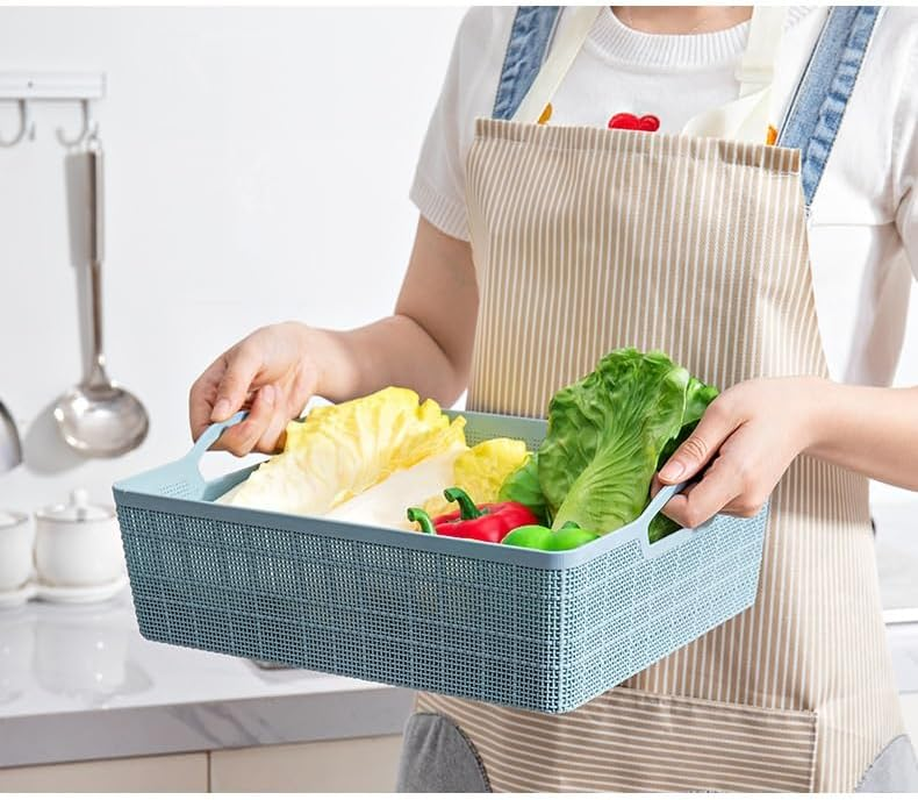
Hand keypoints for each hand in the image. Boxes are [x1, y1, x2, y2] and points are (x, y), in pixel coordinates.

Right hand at [189, 322, 321, 454]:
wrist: (305, 352)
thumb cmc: (273, 346)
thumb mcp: (250, 354)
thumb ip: (233, 383)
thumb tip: (217, 416)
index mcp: (207, 395)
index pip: (200, 432)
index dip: (219, 434)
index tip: (243, 416)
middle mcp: (222, 415)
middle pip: (226, 444)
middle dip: (252, 425)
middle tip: (268, 394)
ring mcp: (245, 426)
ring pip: (251, 446)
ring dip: (269, 418)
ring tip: (274, 391)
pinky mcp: (267, 433)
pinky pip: (272, 445)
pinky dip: (281, 425)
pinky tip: (281, 401)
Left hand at [653, 376, 825, 528]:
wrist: (804, 415)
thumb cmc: (766, 405)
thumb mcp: (722, 413)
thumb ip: (692, 449)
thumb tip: (665, 477)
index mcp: (738, 476)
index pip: (690, 513)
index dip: (664, 499)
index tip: (660, 473)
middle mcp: (745, 499)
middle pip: (691, 512)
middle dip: (677, 487)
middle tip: (690, 451)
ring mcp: (749, 504)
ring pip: (699, 507)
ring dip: (691, 482)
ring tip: (711, 449)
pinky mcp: (748, 503)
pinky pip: (711, 501)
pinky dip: (703, 483)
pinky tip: (718, 457)